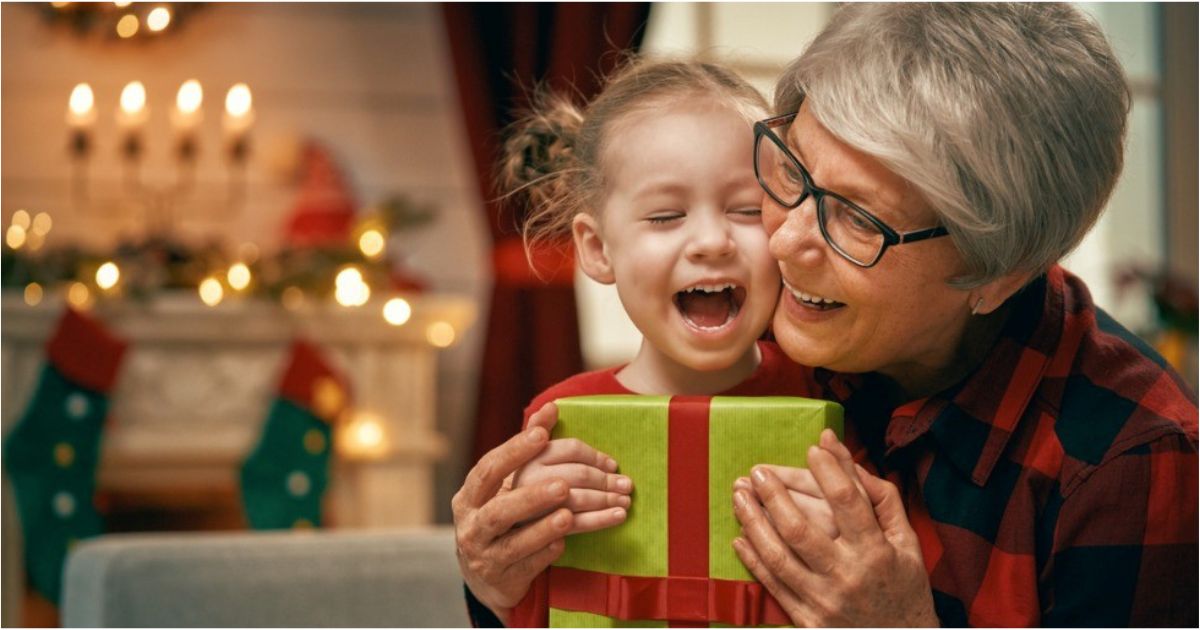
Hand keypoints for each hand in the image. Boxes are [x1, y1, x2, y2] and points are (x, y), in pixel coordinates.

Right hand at [451, 402, 628, 622]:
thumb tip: (551, 407)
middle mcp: (473, 525)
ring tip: (568, 516)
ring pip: (513, 543)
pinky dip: (545, 553)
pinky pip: (527, 566)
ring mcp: (486, 555)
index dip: (514, 451)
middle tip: (564, 485)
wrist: (488, 577)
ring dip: (543, 528)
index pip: (489, 468)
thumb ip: (528, 449)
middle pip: (498, 510)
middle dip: (531, 497)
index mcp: (471, 495)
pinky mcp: (504, 579)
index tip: (542, 435)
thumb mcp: (507, 485)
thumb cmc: (503, 517)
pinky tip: (564, 543)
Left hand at [732, 429, 936, 626]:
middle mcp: (847, 575)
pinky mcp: (808, 620)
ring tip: (740, 496)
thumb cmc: (903, 585)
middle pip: (800, 528)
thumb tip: (838, 448)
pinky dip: (753, 559)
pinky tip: (740, 536)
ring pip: (778, 556)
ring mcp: (824, 600)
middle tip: (757, 472)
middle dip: (773, 495)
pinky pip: (773, 584)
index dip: (828, 471)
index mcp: (876, 552)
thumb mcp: (906, 540)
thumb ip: (877, 494)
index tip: (812, 449)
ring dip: (753, 522)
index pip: (847, 502)